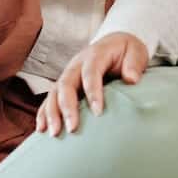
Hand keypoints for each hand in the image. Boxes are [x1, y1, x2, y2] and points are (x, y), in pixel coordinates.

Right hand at [36, 34, 150, 136]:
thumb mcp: (136, 52)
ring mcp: (67, 74)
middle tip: (73, 128)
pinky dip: (43, 113)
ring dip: (52, 113)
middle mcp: (76, 64)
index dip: (93, 92)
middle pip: (66, 84)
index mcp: (95, 55)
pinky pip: (49, 99)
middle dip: (67, 107)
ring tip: (54, 133)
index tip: (98, 112)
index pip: (90, 73)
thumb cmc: (126, 52)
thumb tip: (132, 79)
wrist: (115, 44)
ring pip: (53, 93)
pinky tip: (41, 129)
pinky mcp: (63, 84)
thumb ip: (134, 64)